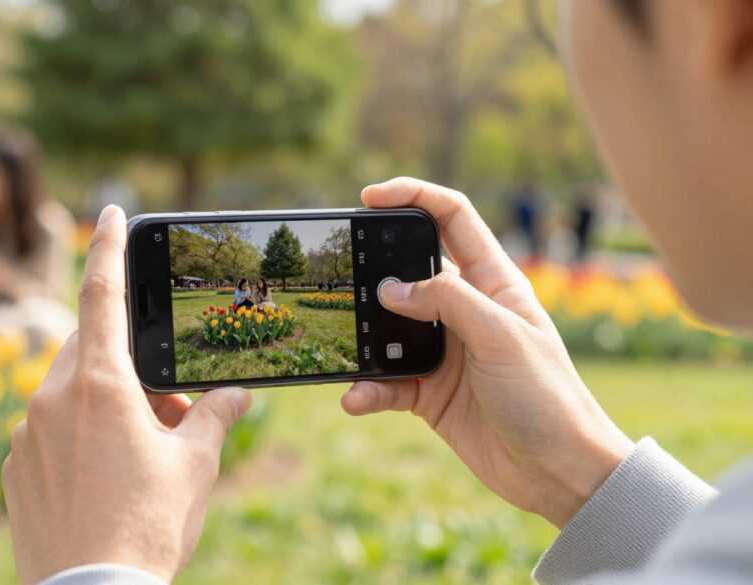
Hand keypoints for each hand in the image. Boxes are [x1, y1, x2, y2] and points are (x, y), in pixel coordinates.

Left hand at [2, 205, 251, 584]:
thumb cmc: (148, 527)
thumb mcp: (195, 467)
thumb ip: (216, 418)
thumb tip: (237, 397)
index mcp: (99, 385)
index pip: (102, 294)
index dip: (108, 246)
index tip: (109, 211)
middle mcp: (51, 399)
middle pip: (90, 350)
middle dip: (129, 366)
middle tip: (168, 407)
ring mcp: (23, 435)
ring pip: (68, 394)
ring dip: (105, 406)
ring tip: (142, 453)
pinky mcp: (12, 469)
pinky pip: (46, 433)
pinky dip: (75, 439)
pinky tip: (103, 480)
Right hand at [342, 178, 633, 527]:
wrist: (559, 473)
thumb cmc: (548, 397)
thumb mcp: (502, 336)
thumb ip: (447, 302)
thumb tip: (390, 288)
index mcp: (493, 282)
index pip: (452, 219)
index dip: (414, 197)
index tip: (370, 197)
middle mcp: (465, 310)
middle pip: (409, 270)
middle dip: (373, 269)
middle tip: (343, 274)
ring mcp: (445, 351)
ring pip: (389, 328)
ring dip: (364, 338)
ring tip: (349, 346)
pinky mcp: (429, 392)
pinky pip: (386, 382)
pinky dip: (368, 388)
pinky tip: (356, 398)